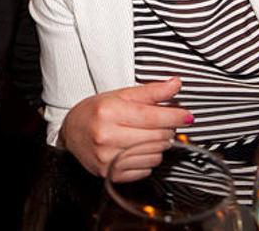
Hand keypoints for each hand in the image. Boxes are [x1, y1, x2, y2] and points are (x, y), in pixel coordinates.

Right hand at [59, 77, 192, 176]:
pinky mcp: (110, 174)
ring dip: (159, 145)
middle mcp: (106, 136)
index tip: (187, 114)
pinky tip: (138, 149)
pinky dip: (148, 159)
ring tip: (147, 135)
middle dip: (167, 129)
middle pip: (157, 137)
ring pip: (155, 155)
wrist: (71, 132)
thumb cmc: (96, 111)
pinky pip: (145, 170)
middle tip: (163, 122)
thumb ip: (151, 91)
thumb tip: (176, 84)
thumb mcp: (120, 95)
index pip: (152, 117)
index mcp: (108, 112)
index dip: (175, 115)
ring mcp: (107, 159)